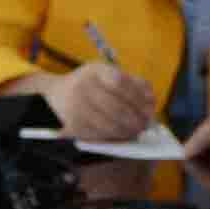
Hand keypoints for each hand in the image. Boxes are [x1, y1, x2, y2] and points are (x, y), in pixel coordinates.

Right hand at [41, 59, 157, 147]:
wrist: (57, 93)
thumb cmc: (91, 83)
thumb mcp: (109, 73)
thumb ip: (133, 83)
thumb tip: (151, 100)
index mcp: (95, 71)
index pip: (121, 83)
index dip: (138, 98)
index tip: (150, 108)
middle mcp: (83, 87)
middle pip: (117, 108)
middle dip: (136, 120)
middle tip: (145, 126)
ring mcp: (76, 107)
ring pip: (109, 125)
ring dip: (127, 132)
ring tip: (136, 132)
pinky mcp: (73, 124)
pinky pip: (99, 135)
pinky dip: (113, 137)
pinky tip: (121, 135)